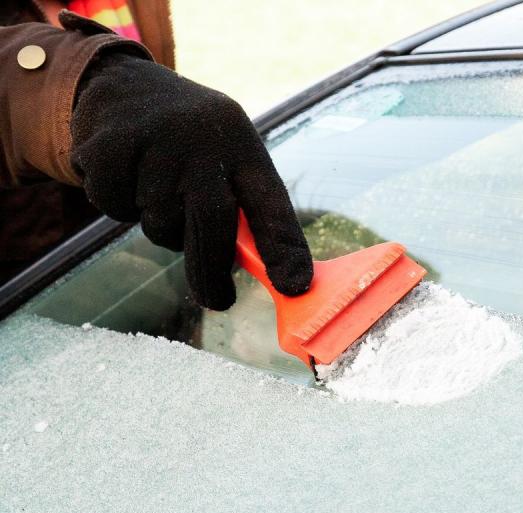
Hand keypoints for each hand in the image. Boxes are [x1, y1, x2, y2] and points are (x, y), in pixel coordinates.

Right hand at [70, 53, 311, 309]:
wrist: (126, 85)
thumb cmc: (190, 145)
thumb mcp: (228, 162)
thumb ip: (246, 213)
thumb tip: (271, 277)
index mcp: (243, 148)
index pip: (271, 204)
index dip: (284, 247)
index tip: (294, 286)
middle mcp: (205, 140)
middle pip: (212, 222)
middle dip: (213, 270)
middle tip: (219, 300)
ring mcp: (157, 140)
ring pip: (159, 223)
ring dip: (159, 227)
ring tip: (157, 188)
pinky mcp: (111, 145)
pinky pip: (115, 207)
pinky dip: (117, 205)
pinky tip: (125, 173)